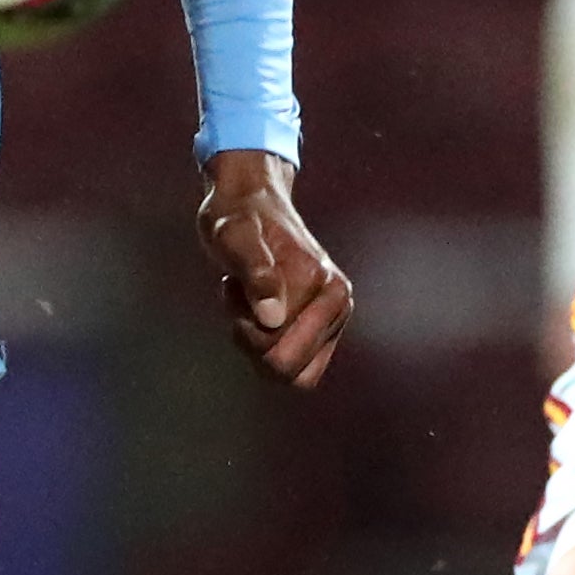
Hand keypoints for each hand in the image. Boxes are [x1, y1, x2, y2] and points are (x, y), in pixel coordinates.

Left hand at [198, 149, 352, 387]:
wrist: (250, 202)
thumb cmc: (237, 219)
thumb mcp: (234, 237)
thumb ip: (255, 274)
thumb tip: (273, 318)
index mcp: (325, 286)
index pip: (281, 352)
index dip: (248, 332)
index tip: (239, 287)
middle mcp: (339, 303)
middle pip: (287, 369)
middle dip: (254, 343)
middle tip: (242, 300)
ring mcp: (334, 317)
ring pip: (291, 372)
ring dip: (259, 346)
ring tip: (250, 303)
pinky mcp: (324, 325)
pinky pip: (294, 365)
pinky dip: (267, 346)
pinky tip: (256, 312)